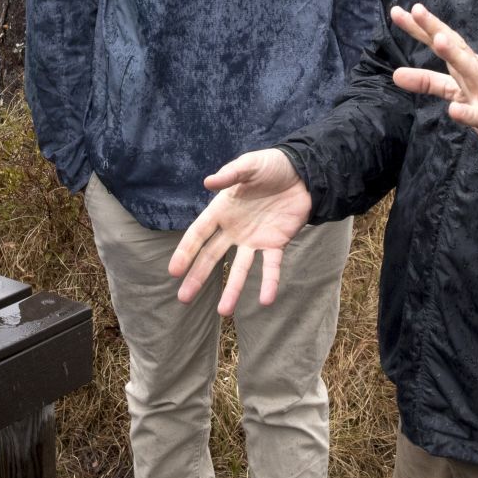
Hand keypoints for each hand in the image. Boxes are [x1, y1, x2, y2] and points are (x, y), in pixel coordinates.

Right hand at [167, 148, 312, 314]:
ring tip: (224, 312)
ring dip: (232, 290)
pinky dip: (269, 282)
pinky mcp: (276, 243)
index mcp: (222, 210)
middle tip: (184, 298)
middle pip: (211, 257)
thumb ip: (230, 174)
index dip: (185, 252)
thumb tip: (208, 182)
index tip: (174, 271)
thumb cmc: (271, 166)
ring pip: (240, 269)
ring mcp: (254, 239)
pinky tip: (266, 300)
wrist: (303, 172)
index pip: (198, 234)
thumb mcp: (249, 165)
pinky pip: (271, 266)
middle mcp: (234, 229)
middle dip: (198, 277)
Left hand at [389, 3, 477, 165]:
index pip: (442, 40)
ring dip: (454, 55)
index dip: (420, 26)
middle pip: (456, 46)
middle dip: (436, 28)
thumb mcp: (453, 91)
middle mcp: (476, 72)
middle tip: (417, 10)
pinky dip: (467, 112)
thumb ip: (426, 81)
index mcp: (466, 63)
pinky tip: (454, 110)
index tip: (396, 12)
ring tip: (437, 41)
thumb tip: (395, 74)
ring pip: (470, 71)